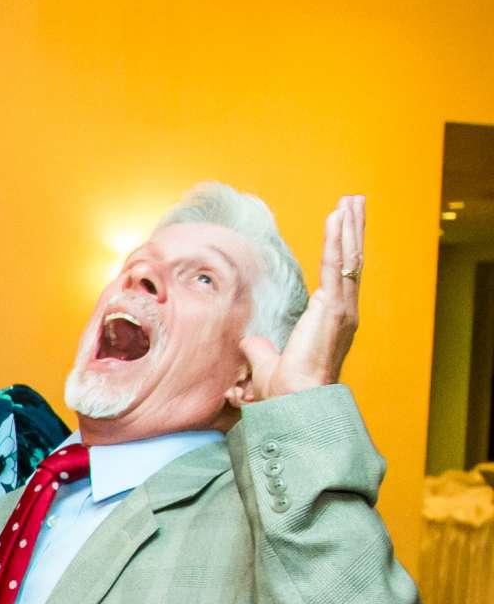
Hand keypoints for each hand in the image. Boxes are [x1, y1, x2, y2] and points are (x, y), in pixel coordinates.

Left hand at [240, 195, 362, 404]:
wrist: (296, 402)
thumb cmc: (286, 392)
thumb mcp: (266, 365)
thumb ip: (258, 350)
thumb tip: (248, 343)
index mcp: (332, 320)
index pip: (340, 275)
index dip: (342, 249)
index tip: (342, 225)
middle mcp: (344, 311)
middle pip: (351, 260)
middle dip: (353, 229)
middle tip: (355, 202)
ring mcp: (343, 308)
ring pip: (349, 258)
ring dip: (350, 227)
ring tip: (351, 201)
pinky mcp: (334, 306)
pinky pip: (337, 265)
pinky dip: (336, 239)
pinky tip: (337, 217)